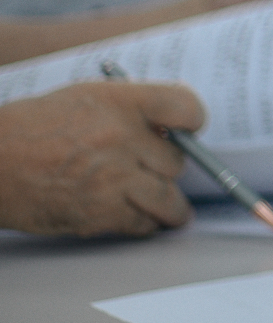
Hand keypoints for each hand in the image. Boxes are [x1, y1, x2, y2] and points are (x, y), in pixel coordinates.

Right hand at [0, 83, 202, 235]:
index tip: (191, 130)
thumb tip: (172, 128)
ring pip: (168, 198)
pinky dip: (144, 223)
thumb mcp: (85, 99)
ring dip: (170, 206)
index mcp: (119, 102)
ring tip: (172, 210)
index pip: (185, 106)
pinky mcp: (99, 213)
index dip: (193, 121)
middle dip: (167, 168)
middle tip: (157, 172)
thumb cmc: (31, 130)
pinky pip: (142, 223)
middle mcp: (121, 137)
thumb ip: (130, 109)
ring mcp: (112, 177)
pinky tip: (138, 217)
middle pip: (177, 159)